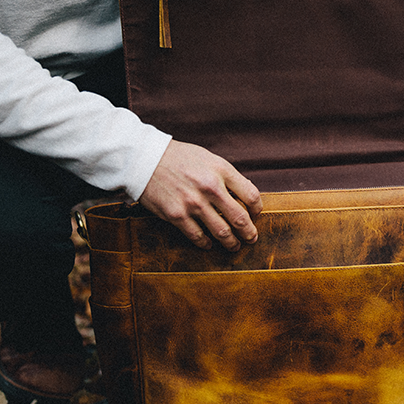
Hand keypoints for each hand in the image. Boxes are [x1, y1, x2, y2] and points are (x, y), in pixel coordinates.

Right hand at [139, 140, 262, 251]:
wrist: (145, 159)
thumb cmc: (178, 158)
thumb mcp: (208, 158)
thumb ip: (226, 175)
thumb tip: (244, 195)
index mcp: (221, 170)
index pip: (251, 195)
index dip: (257, 209)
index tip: (255, 215)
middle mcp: (210, 187)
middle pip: (240, 218)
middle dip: (249, 233)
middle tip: (251, 238)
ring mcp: (193, 203)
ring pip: (222, 232)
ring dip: (231, 243)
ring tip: (234, 245)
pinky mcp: (177, 215)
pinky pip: (198, 236)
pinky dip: (206, 243)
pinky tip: (209, 244)